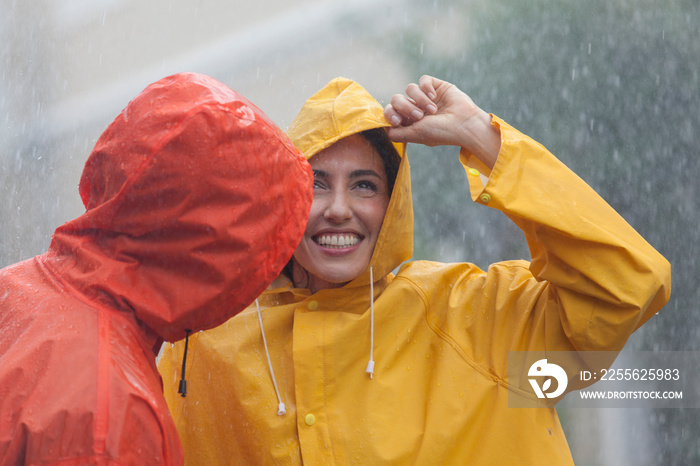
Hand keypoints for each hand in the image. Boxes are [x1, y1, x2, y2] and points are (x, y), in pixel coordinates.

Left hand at [384, 75, 499, 168]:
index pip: (390, 112)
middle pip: (397, 99)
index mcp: (409, 121)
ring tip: (432, 110)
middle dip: (405, 107)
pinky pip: (422, 80)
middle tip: (419, 116)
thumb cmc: (441, 132)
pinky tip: (434, 96)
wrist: (464, 124)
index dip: (390, 114)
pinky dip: (426, 88)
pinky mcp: (436, 86)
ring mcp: (425, 97)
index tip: (398, 121)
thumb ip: (397, 134)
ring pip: (409, 88)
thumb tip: (384, 129)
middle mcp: (416, 108)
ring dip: (419, 100)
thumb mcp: (416, 135)